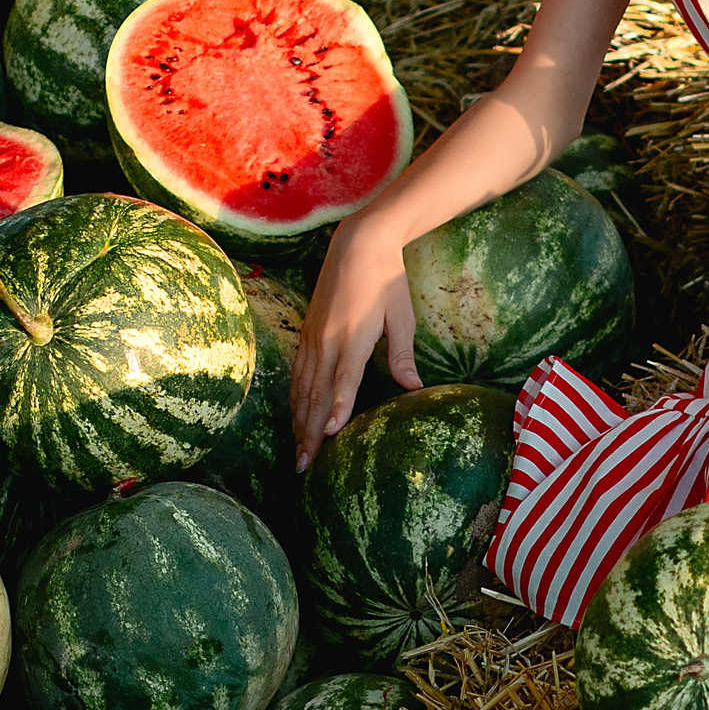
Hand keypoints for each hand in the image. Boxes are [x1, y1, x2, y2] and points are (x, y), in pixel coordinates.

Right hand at [290, 217, 420, 467]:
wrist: (357, 245)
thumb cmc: (386, 280)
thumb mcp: (402, 317)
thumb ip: (403, 355)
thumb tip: (414, 389)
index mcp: (354, 337)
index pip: (343, 380)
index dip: (337, 408)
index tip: (329, 435)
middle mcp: (327, 340)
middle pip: (316, 393)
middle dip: (309, 431)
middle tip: (304, 464)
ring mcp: (313, 338)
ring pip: (302, 387)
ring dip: (299, 421)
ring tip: (297, 451)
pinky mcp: (307, 333)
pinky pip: (298, 373)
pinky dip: (295, 399)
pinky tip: (294, 417)